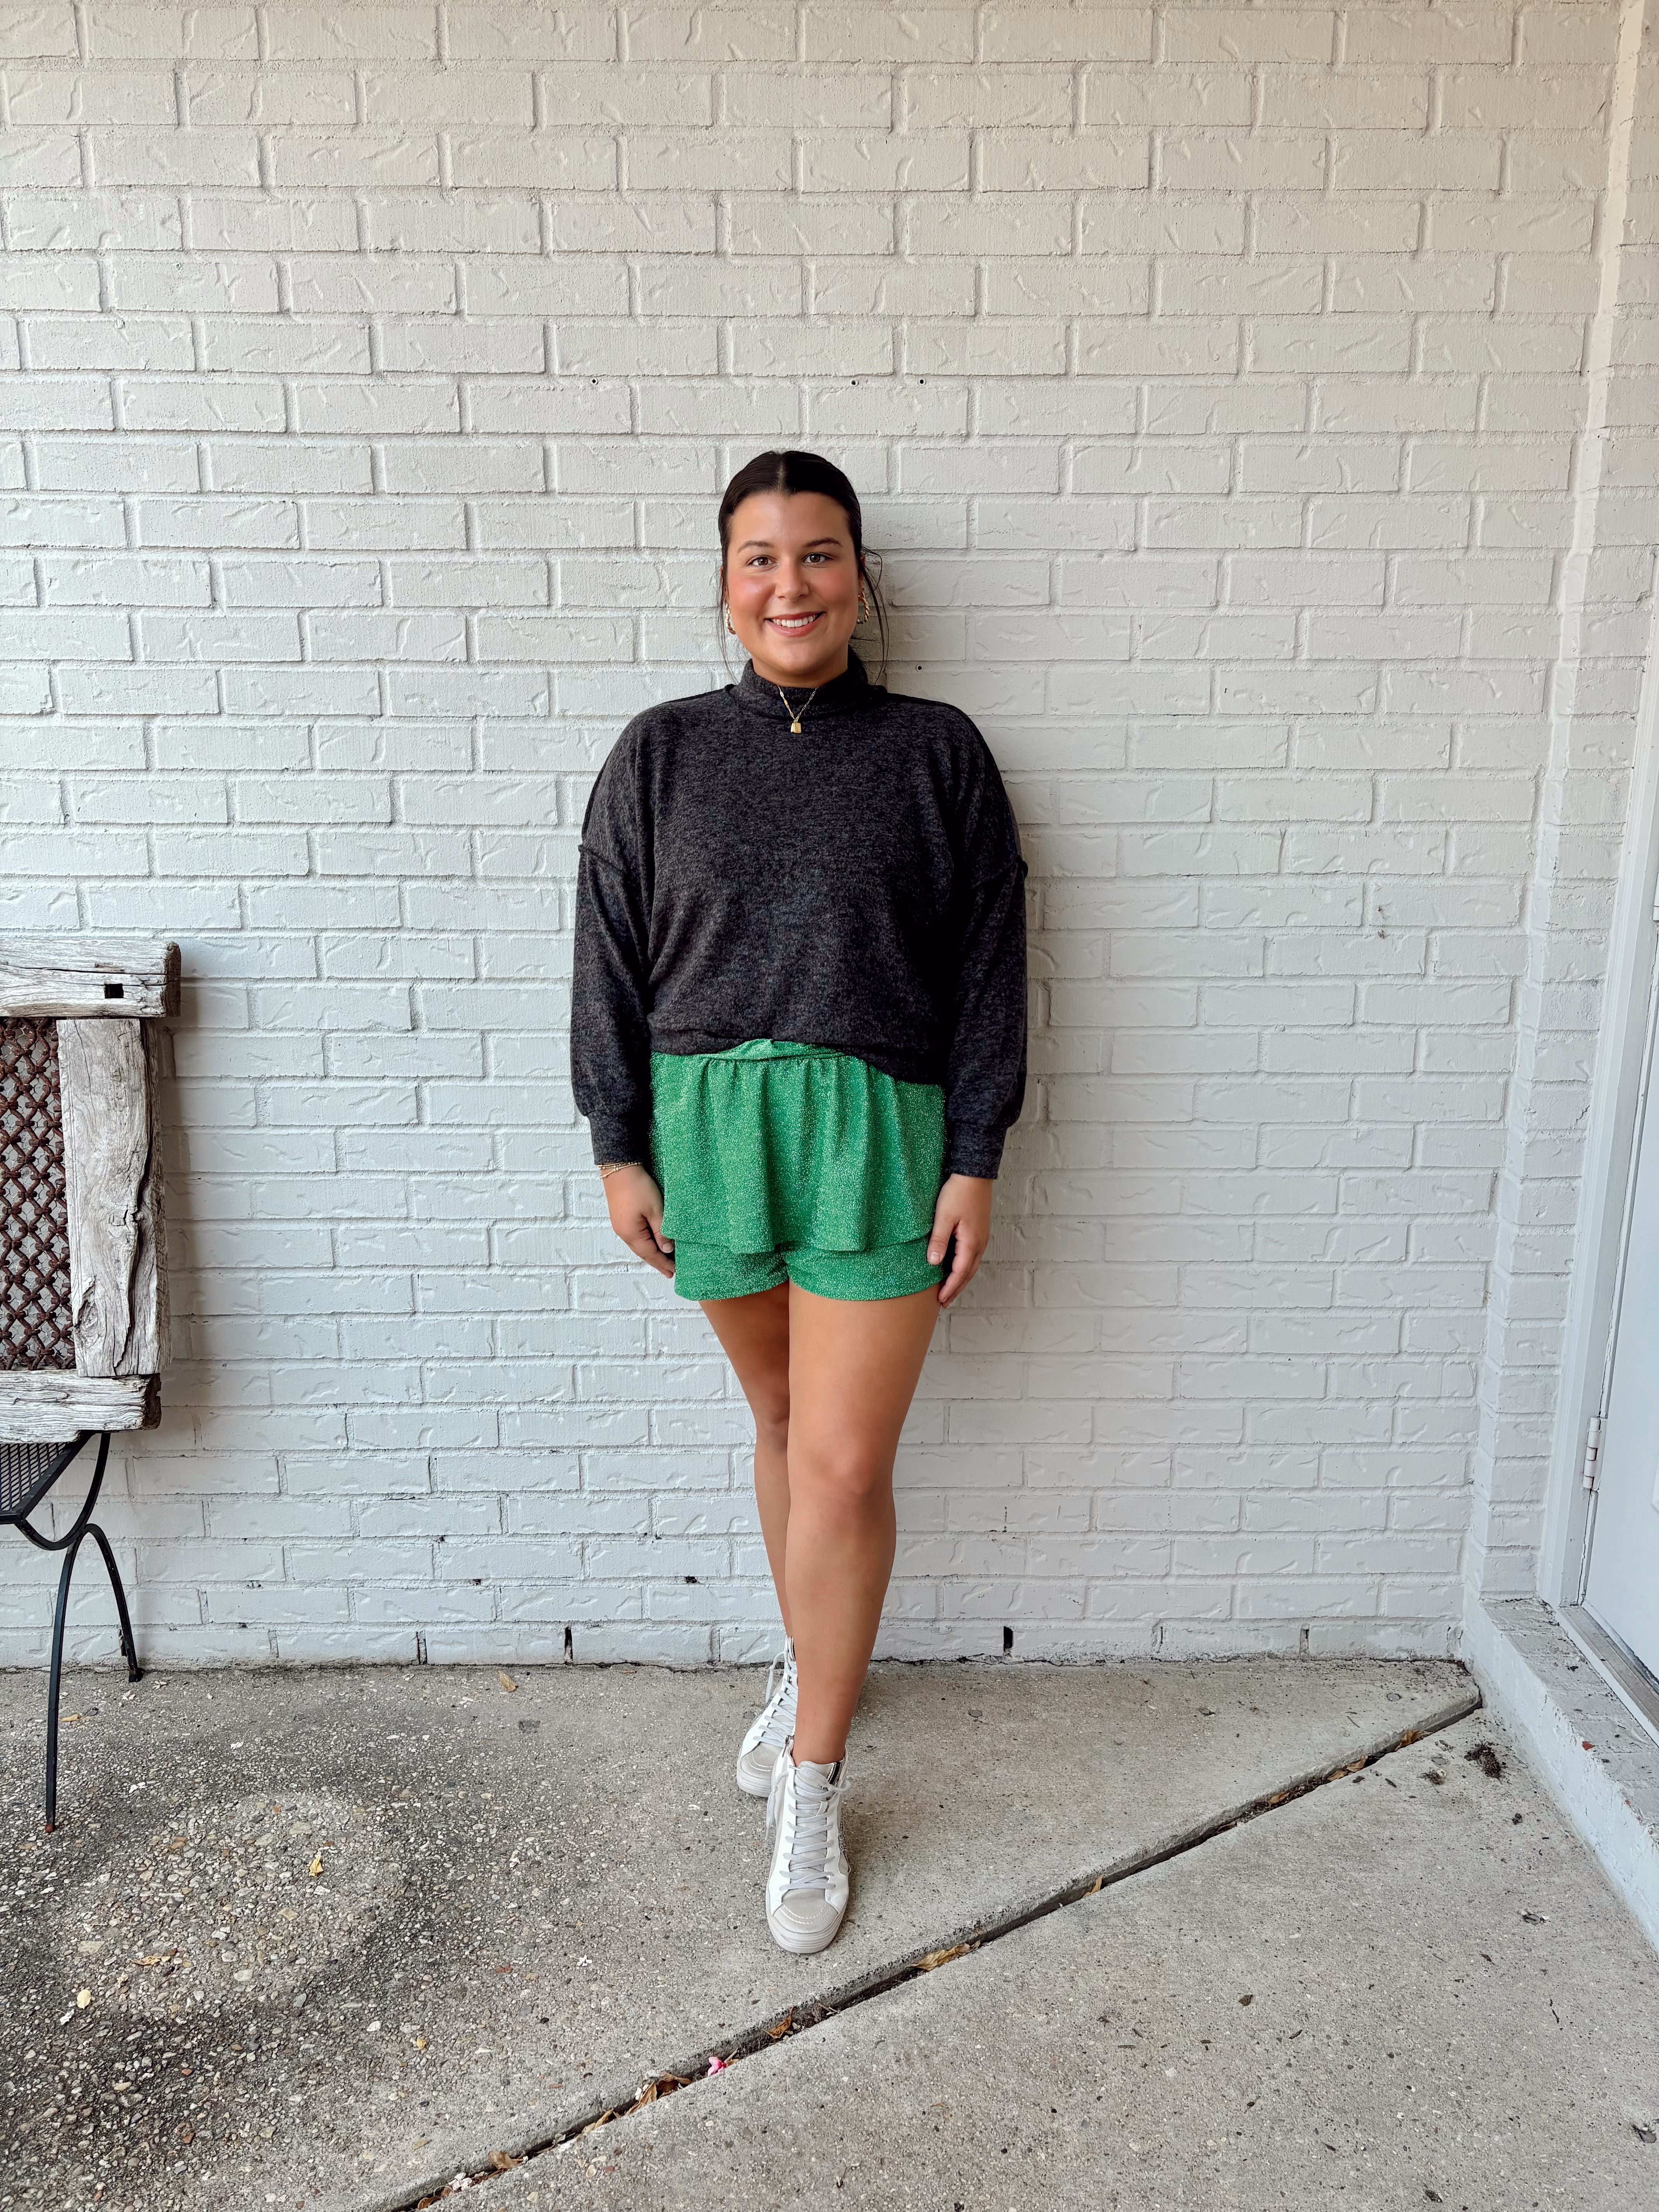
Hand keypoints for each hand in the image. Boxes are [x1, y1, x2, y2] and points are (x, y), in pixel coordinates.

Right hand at [602, 1164, 674, 1278]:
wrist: (619, 1167)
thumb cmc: (638, 1187)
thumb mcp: (655, 1210)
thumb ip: (662, 1231)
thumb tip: (667, 1249)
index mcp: (631, 1234)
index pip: (651, 1254)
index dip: (663, 1264)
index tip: (674, 1273)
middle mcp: (623, 1233)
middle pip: (643, 1252)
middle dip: (657, 1262)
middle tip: (669, 1271)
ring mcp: (620, 1225)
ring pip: (638, 1245)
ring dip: (651, 1253)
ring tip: (662, 1260)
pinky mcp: (620, 1217)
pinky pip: (635, 1237)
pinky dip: (645, 1243)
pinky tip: (651, 1243)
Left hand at [928, 1172, 992, 1308]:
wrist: (974, 1173)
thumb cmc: (958, 1193)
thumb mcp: (944, 1217)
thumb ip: (939, 1241)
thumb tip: (934, 1263)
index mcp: (972, 1242)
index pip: (960, 1273)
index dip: (950, 1288)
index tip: (940, 1300)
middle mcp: (980, 1243)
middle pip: (968, 1273)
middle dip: (956, 1288)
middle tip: (944, 1301)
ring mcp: (981, 1237)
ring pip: (971, 1265)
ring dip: (960, 1278)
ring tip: (949, 1289)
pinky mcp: (979, 1231)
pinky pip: (972, 1255)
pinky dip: (963, 1266)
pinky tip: (955, 1266)